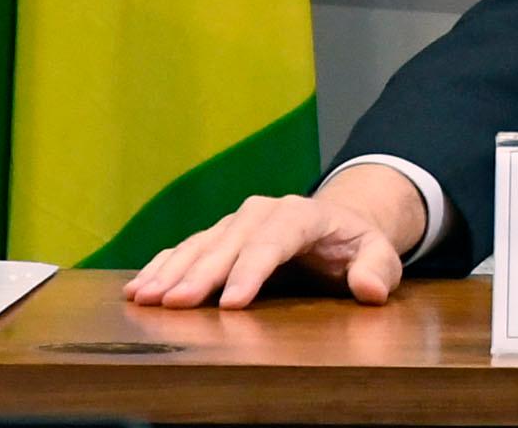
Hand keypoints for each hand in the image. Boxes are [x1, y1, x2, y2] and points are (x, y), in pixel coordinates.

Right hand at [121, 164, 426, 308]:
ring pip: (202, 244)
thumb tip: (370, 288)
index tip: (232, 302)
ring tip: (146, 298)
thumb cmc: (356, 246)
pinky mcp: (220, 236)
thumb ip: (378, 269)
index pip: (275, 240)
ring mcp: (237, 223)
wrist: (339, 223)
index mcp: (303, 214)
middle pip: (230, 242)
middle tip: (173, 304)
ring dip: (172, 271)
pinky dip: (163, 266)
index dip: (252, 269)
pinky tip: (138, 288)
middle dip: (201, 273)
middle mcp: (264, 212)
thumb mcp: (379, 254)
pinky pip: (187, 248)